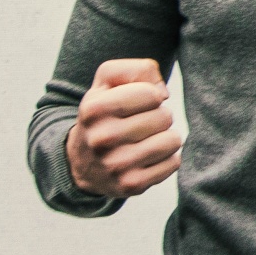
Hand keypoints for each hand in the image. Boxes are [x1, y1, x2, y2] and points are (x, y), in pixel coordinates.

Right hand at [67, 58, 181, 196]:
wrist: (81, 160)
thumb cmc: (104, 112)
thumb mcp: (109, 81)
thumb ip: (138, 69)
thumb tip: (162, 93)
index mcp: (93, 109)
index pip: (152, 94)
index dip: (152, 95)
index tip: (139, 102)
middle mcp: (101, 139)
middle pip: (164, 117)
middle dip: (159, 116)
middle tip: (141, 123)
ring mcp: (115, 165)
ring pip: (172, 140)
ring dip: (166, 137)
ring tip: (147, 138)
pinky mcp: (131, 185)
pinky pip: (173, 163)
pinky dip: (167, 157)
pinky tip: (148, 156)